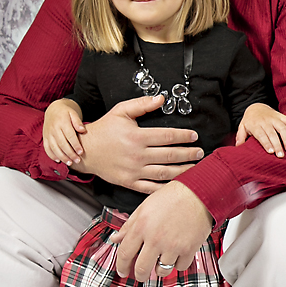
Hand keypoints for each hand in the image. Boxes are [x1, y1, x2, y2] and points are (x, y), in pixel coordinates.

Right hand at [43, 99, 85, 164]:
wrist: (53, 109)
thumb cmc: (66, 112)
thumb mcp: (73, 113)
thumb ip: (78, 122)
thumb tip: (83, 130)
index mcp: (62, 122)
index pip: (69, 135)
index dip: (75, 145)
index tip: (81, 152)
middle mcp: (54, 128)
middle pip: (62, 143)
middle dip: (70, 153)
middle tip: (77, 160)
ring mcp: (48, 133)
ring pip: (54, 147)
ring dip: (62, 157)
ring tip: (70, 163)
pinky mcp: (45, 137)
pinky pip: (47, 148)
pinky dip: (52, 155)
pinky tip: (58, 160)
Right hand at [73, 95, 202, 192]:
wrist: (85, 150)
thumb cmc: (104, 129)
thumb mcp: (121, 111)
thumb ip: (142, 104)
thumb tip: (162, 98)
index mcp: (137, 136)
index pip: (168, 136)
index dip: (184, 136)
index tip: (194, 136)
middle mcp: (137, 155)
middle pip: (170, 155)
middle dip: (188, 154)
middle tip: (200, 152)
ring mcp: (134, 170)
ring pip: (164, 173)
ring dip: (183, 170)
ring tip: (195, 168)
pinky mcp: (129, 182)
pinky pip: (151, 187)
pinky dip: (165, 187)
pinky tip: (177, 184)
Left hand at [111, 180, 213, 280]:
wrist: (199, 192)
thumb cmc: (172, 196)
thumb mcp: (145, 206)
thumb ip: (129, 225)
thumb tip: (116, 238)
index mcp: (141, 227)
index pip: (125, 254)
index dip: (121, 266)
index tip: (123, 271)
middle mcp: (155, 239)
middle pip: (142, 269)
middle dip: (140, 276)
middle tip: (141, 275)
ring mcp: (172, 246)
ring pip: (161, 271)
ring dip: (160, 269)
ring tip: (161, 262)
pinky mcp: (188, 249)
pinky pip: (180, 267)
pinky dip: (178, 264)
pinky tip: (177, 255)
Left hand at [235, 103, 285, 156]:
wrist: (256, 107)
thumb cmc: (249, 121)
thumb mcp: (242, 127)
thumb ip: (241, 137)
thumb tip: (238, 147)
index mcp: (255, 125)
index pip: (261, 135)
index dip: (266, 143)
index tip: (271, 152)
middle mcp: (265, 121)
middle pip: (272, 133)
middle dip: (277, 145)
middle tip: (281, 155)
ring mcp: (274, 118)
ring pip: (282, 128)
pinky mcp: (281, 116)